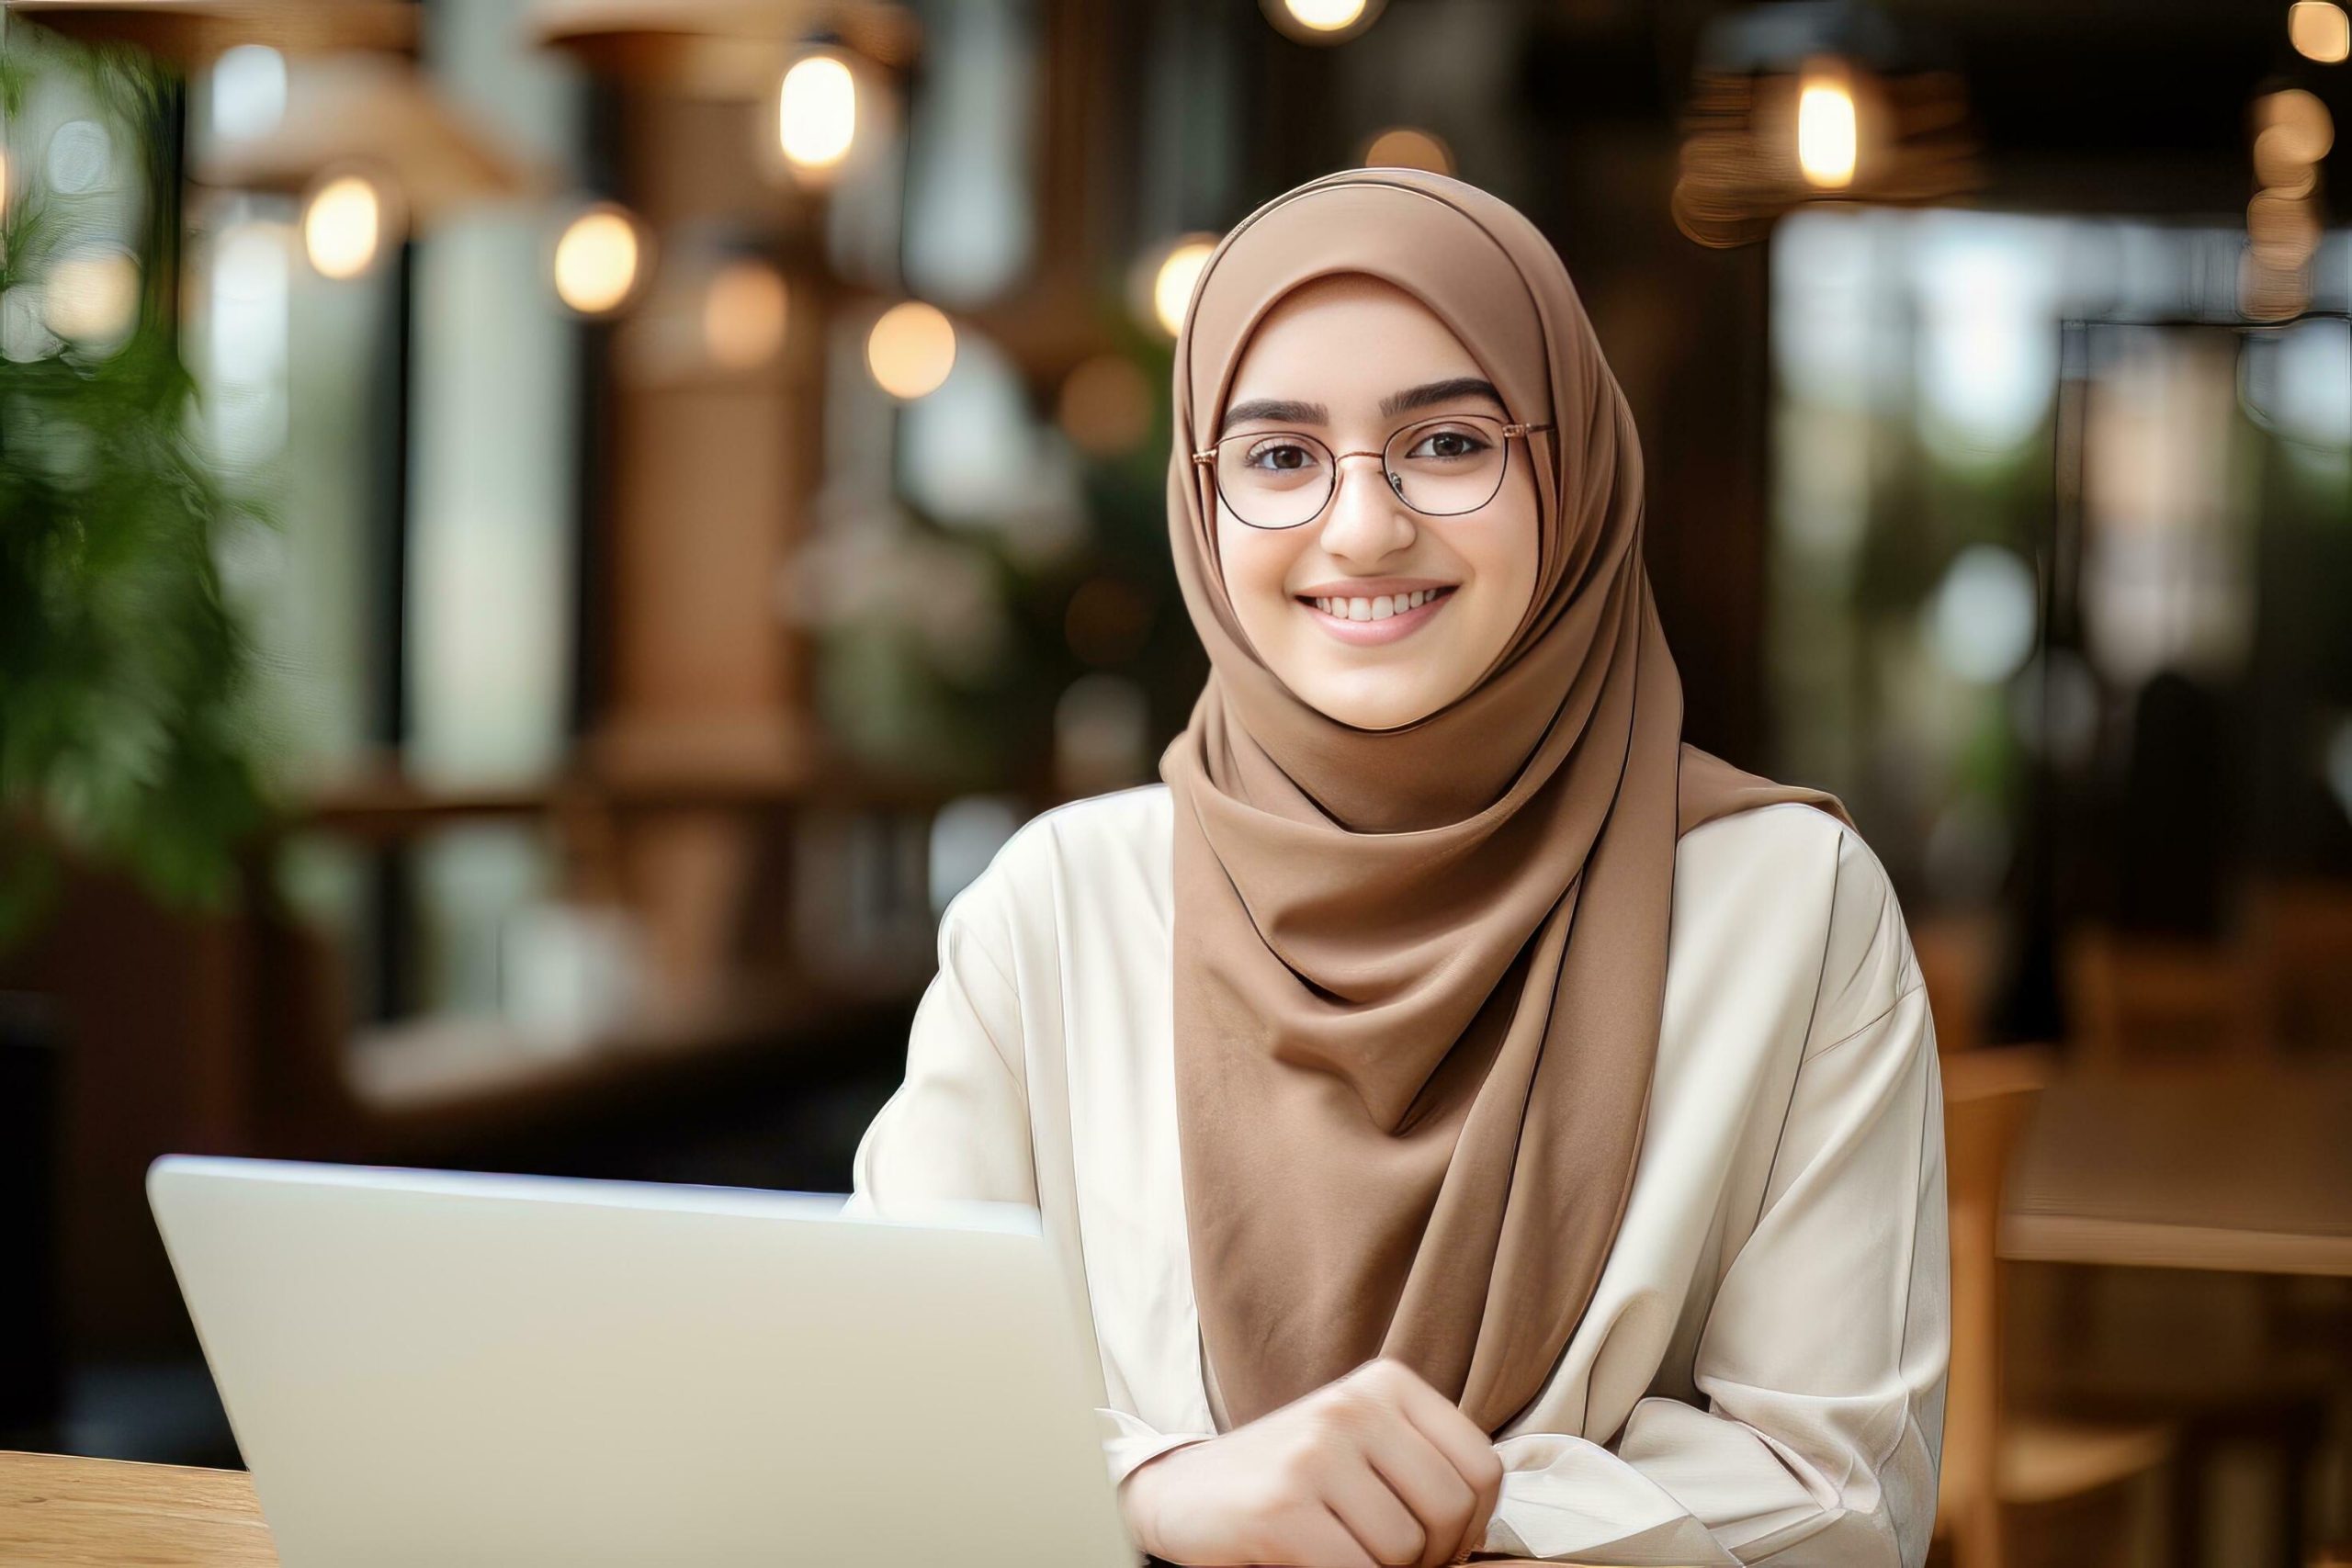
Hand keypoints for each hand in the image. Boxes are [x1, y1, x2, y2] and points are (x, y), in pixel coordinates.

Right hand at [1117, 1356, 1504, 1567]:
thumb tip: (1478, 1536)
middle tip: (1386, 1561)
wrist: (1182, 1495)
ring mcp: (1314, 1452)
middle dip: (1429, 1558)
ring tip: (1340, 1554)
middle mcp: (1351, 1406)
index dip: (1470, 1527)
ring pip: (1406, 1550)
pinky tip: (1311, 1563)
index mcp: (1385, 1384)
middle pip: (1450, 1511)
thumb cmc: (1287, 1483)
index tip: (1435, 1545)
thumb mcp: (1363, 1448)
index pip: (1481, 1469)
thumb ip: (1423, 1468)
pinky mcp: (1281, 1506)